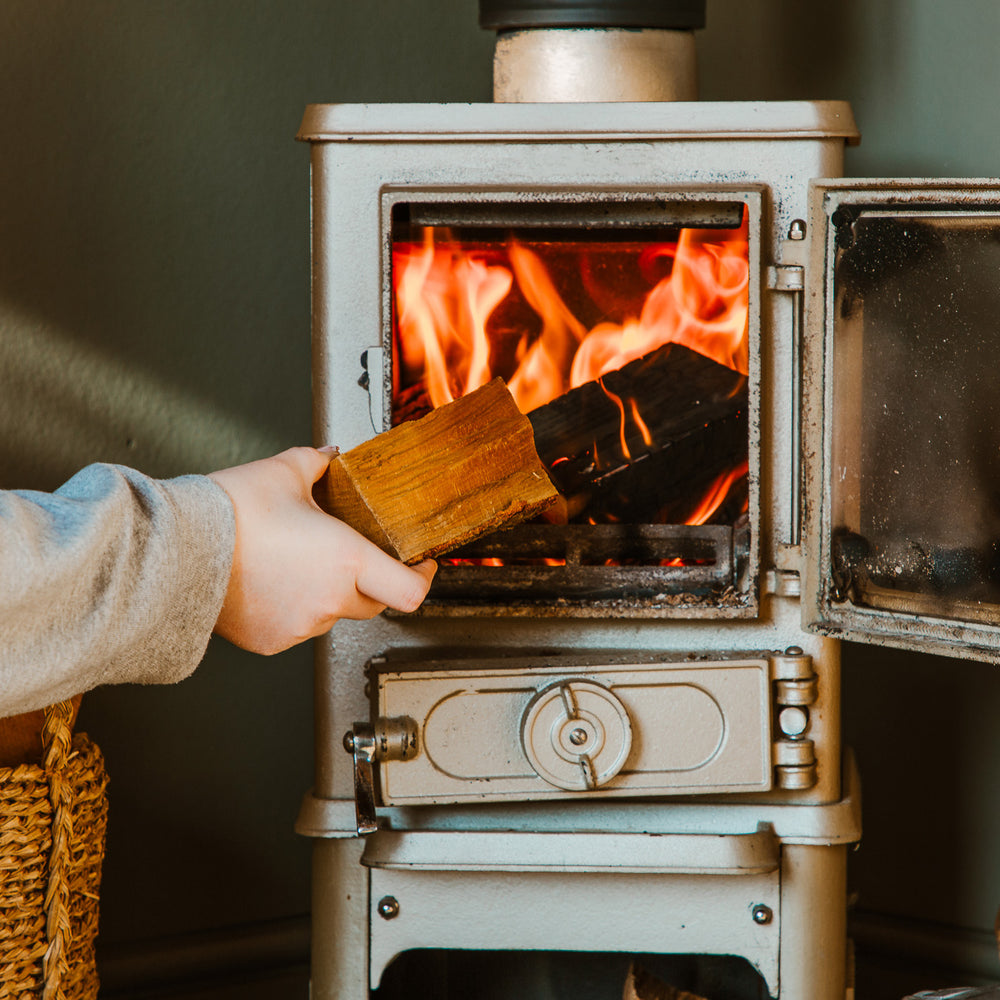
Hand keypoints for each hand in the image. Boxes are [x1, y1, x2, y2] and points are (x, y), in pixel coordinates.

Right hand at [208, 447, 436, 653]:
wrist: (175, 549)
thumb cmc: (228, 513)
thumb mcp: (282, 472)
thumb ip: (317, 462)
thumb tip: (330, 456)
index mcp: (346, 559)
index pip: (409, 590)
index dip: (423, 579)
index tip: (420, 565)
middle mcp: (330, 598)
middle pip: (375, 602)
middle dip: (372, 581)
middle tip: (354, 555)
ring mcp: (301, 625)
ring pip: (334, 613)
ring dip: (329, 593)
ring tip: (299, 563)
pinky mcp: (273, 640)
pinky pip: (300, 626)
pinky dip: (297, 607)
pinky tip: (275, 582)